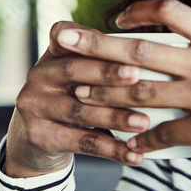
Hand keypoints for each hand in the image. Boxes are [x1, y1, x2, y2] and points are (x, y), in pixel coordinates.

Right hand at [4, 21, 150, 177]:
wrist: (34, 143)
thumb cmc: (71, 98)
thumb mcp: (79, 74)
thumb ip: (103, 58)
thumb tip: (156, 50)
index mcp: (52, 54)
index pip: (69, 36)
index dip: (91, 38)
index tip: (119, 40)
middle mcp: (38, 76)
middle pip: (74, 70)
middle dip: (108, 73)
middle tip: (138, 75)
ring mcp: (35, 106)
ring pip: (80, 111)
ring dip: (115, 117)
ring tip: (144, 122)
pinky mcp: (39, 136)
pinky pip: (81, 143)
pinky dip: (111, 150)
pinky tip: (134, 155)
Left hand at [65, 0, 190, 173]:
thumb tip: (168, 39)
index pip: (171, 10)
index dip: (138, 11)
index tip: (115, 18)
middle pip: (141, 48)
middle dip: (95, 43)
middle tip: (63, 39)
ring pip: (141, 90)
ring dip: (106, 92)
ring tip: (81, 93)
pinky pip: (160, 131)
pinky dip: (140, 137)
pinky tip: (127, 142)